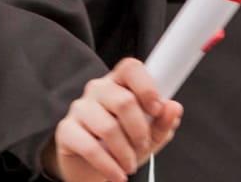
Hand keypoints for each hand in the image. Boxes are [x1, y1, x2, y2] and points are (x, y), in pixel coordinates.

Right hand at [38, 58, 182, 180]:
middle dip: (140, 132)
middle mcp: (98, 90)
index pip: (131, 69)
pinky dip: (109, 165)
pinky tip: (117, 174)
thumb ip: (162, 122)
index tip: (157, 110)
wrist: (90, 168)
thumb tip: (173, 108)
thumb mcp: (148, 136)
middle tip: (143, 146)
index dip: (147, 87)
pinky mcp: (66, 130)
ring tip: (129, 165)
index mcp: (119, 83)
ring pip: (108, 127)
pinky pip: (89, 147)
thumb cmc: (121, 145)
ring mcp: (80, 108)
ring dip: (125, 153)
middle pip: (124, 101)